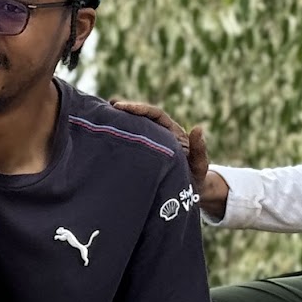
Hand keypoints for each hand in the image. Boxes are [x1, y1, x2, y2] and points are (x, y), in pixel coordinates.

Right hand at [112, 99, 228, 219]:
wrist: (188, 194)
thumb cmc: (195, 179)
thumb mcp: (199, 166)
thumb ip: (199, 150)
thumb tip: (198, 128)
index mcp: (173, 132)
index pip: (155, 114)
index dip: (140, 109)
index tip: (123, 107)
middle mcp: (160, 133)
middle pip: (142, 117)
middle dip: (125, 111)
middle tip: (108, 107)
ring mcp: (151, 143)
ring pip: (135, 127)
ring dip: (121, 121)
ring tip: (102, 117)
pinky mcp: (143, 153)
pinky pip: (131, 141)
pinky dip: (119, 136)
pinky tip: (104, 135)